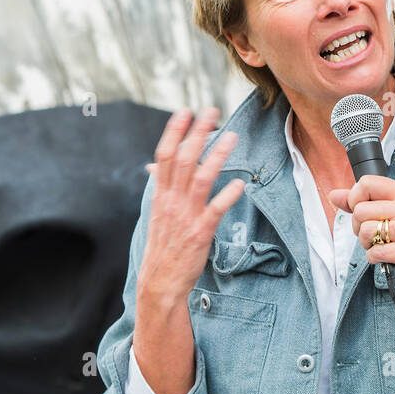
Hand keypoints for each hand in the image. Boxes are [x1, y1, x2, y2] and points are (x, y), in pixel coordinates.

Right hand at [136, 107, 244, 303]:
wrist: (160, 282)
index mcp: (161, 194)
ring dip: (217, 155)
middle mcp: (172, 201)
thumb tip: (153, 167)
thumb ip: (160, 188)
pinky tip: (240, 183)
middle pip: (184, 159)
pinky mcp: (200, 232)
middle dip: (198, 132)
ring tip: (232, 137)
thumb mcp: (157, 213)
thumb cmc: (163, 246)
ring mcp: (186, 216)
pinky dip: (227, 195)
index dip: (174, 132)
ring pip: (201, 178)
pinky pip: (215, 209)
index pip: (164, 155)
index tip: (185, 111)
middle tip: (212, 111)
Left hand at [325, 175, 394, 299]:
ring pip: (365, 230)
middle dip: (358, 226)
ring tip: (380, 244)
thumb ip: (361, 202)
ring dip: (366, 243)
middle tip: (372, 234)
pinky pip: (375, 252)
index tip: (360, 210)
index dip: (354, 198)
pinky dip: (373, 258)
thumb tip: (334, 195)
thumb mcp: (391, 213)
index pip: (367, 182)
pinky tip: (385, 256)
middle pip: (360, 210)